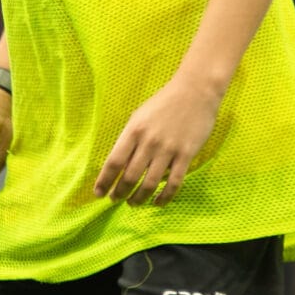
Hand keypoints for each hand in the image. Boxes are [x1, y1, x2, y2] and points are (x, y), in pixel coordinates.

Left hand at [95, 73, 220, 203]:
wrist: (195, 91)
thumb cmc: (164, 103)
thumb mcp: (140, 116)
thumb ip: (130, 139)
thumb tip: (119, 164)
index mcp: (134, 131)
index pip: (114, 162)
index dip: (104, 181)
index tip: (98, 193)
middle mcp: (149, 142)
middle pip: (130, 176)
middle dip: (120, 193)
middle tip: (115, 200)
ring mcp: (168, 150)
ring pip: (150, 184)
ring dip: (139, 198)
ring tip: (133, 203)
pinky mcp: (186, 155)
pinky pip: (174, 183)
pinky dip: (164, 197)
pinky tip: (157, 203)